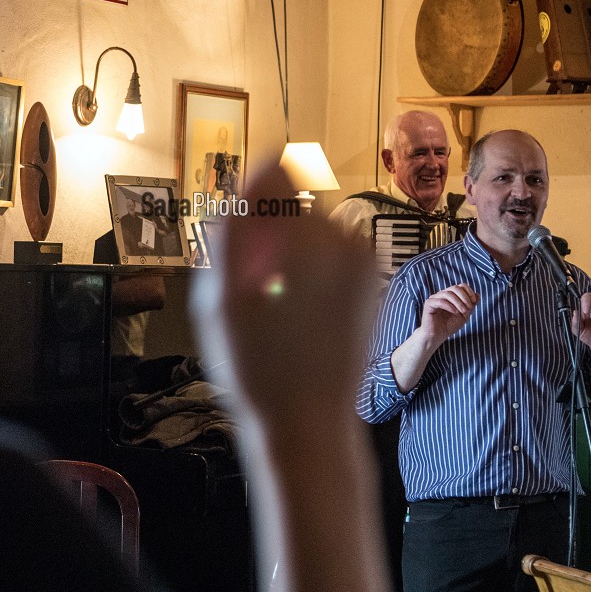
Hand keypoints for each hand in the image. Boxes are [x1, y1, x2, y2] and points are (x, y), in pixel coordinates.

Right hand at [189, 163, 382, 428]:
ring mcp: (363, 259)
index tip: (239, 250)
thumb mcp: (220, 298)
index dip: (246, 207)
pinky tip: (300, 317)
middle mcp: (343, 239)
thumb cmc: (258, 370)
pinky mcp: (371, 278)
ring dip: (289, 255)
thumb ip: (236, 225)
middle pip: (290, 205)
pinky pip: (330, 253)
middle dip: (267, 236)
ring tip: (277, 310)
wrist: (310, 424)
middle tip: (254, 296)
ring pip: (309, 229)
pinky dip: (311, 271)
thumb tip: (259, 167)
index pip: (271, 173)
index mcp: (305, 237)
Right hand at [418, 284, 477, 344]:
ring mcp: (434, 298)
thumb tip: (477, 294)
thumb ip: (470, 305)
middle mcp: (442, 295)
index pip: (460, 286)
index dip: (468, 291)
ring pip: (448, 294)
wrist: (437, 336)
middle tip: (469, 307)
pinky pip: (440, 301)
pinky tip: (455, 312)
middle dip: (464, 297)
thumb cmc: (449, 326)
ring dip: (458, 302)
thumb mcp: (464, 315)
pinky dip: (449, 306)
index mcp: (450, 296)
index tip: (474, 301)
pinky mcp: (428, 304)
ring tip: (463, 312)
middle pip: (455, 288)